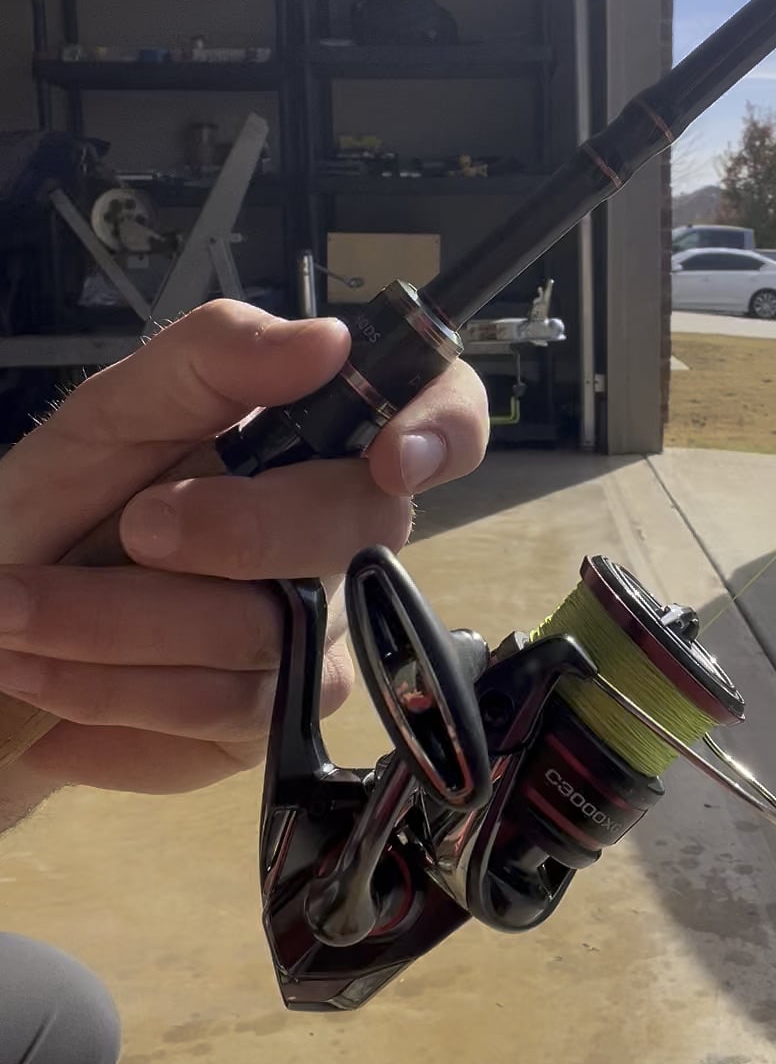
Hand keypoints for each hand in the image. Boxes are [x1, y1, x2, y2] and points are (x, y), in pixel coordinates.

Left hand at [0, 303, 487, 796]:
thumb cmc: (64, 504)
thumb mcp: (113, 412)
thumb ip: (212, 359)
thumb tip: (329, 338)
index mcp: (318, 444)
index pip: (442, 419)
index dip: (444, 430)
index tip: (389, 454)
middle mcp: (340, 543)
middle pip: (357, 533)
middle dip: (238, 531)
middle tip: (133, 524)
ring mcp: (319, 641)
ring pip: (271, 635)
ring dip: (122, 622)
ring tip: (18, 611)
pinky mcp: (271, 725)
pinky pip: (218, 711)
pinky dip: (110, 688)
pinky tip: (43, 672)